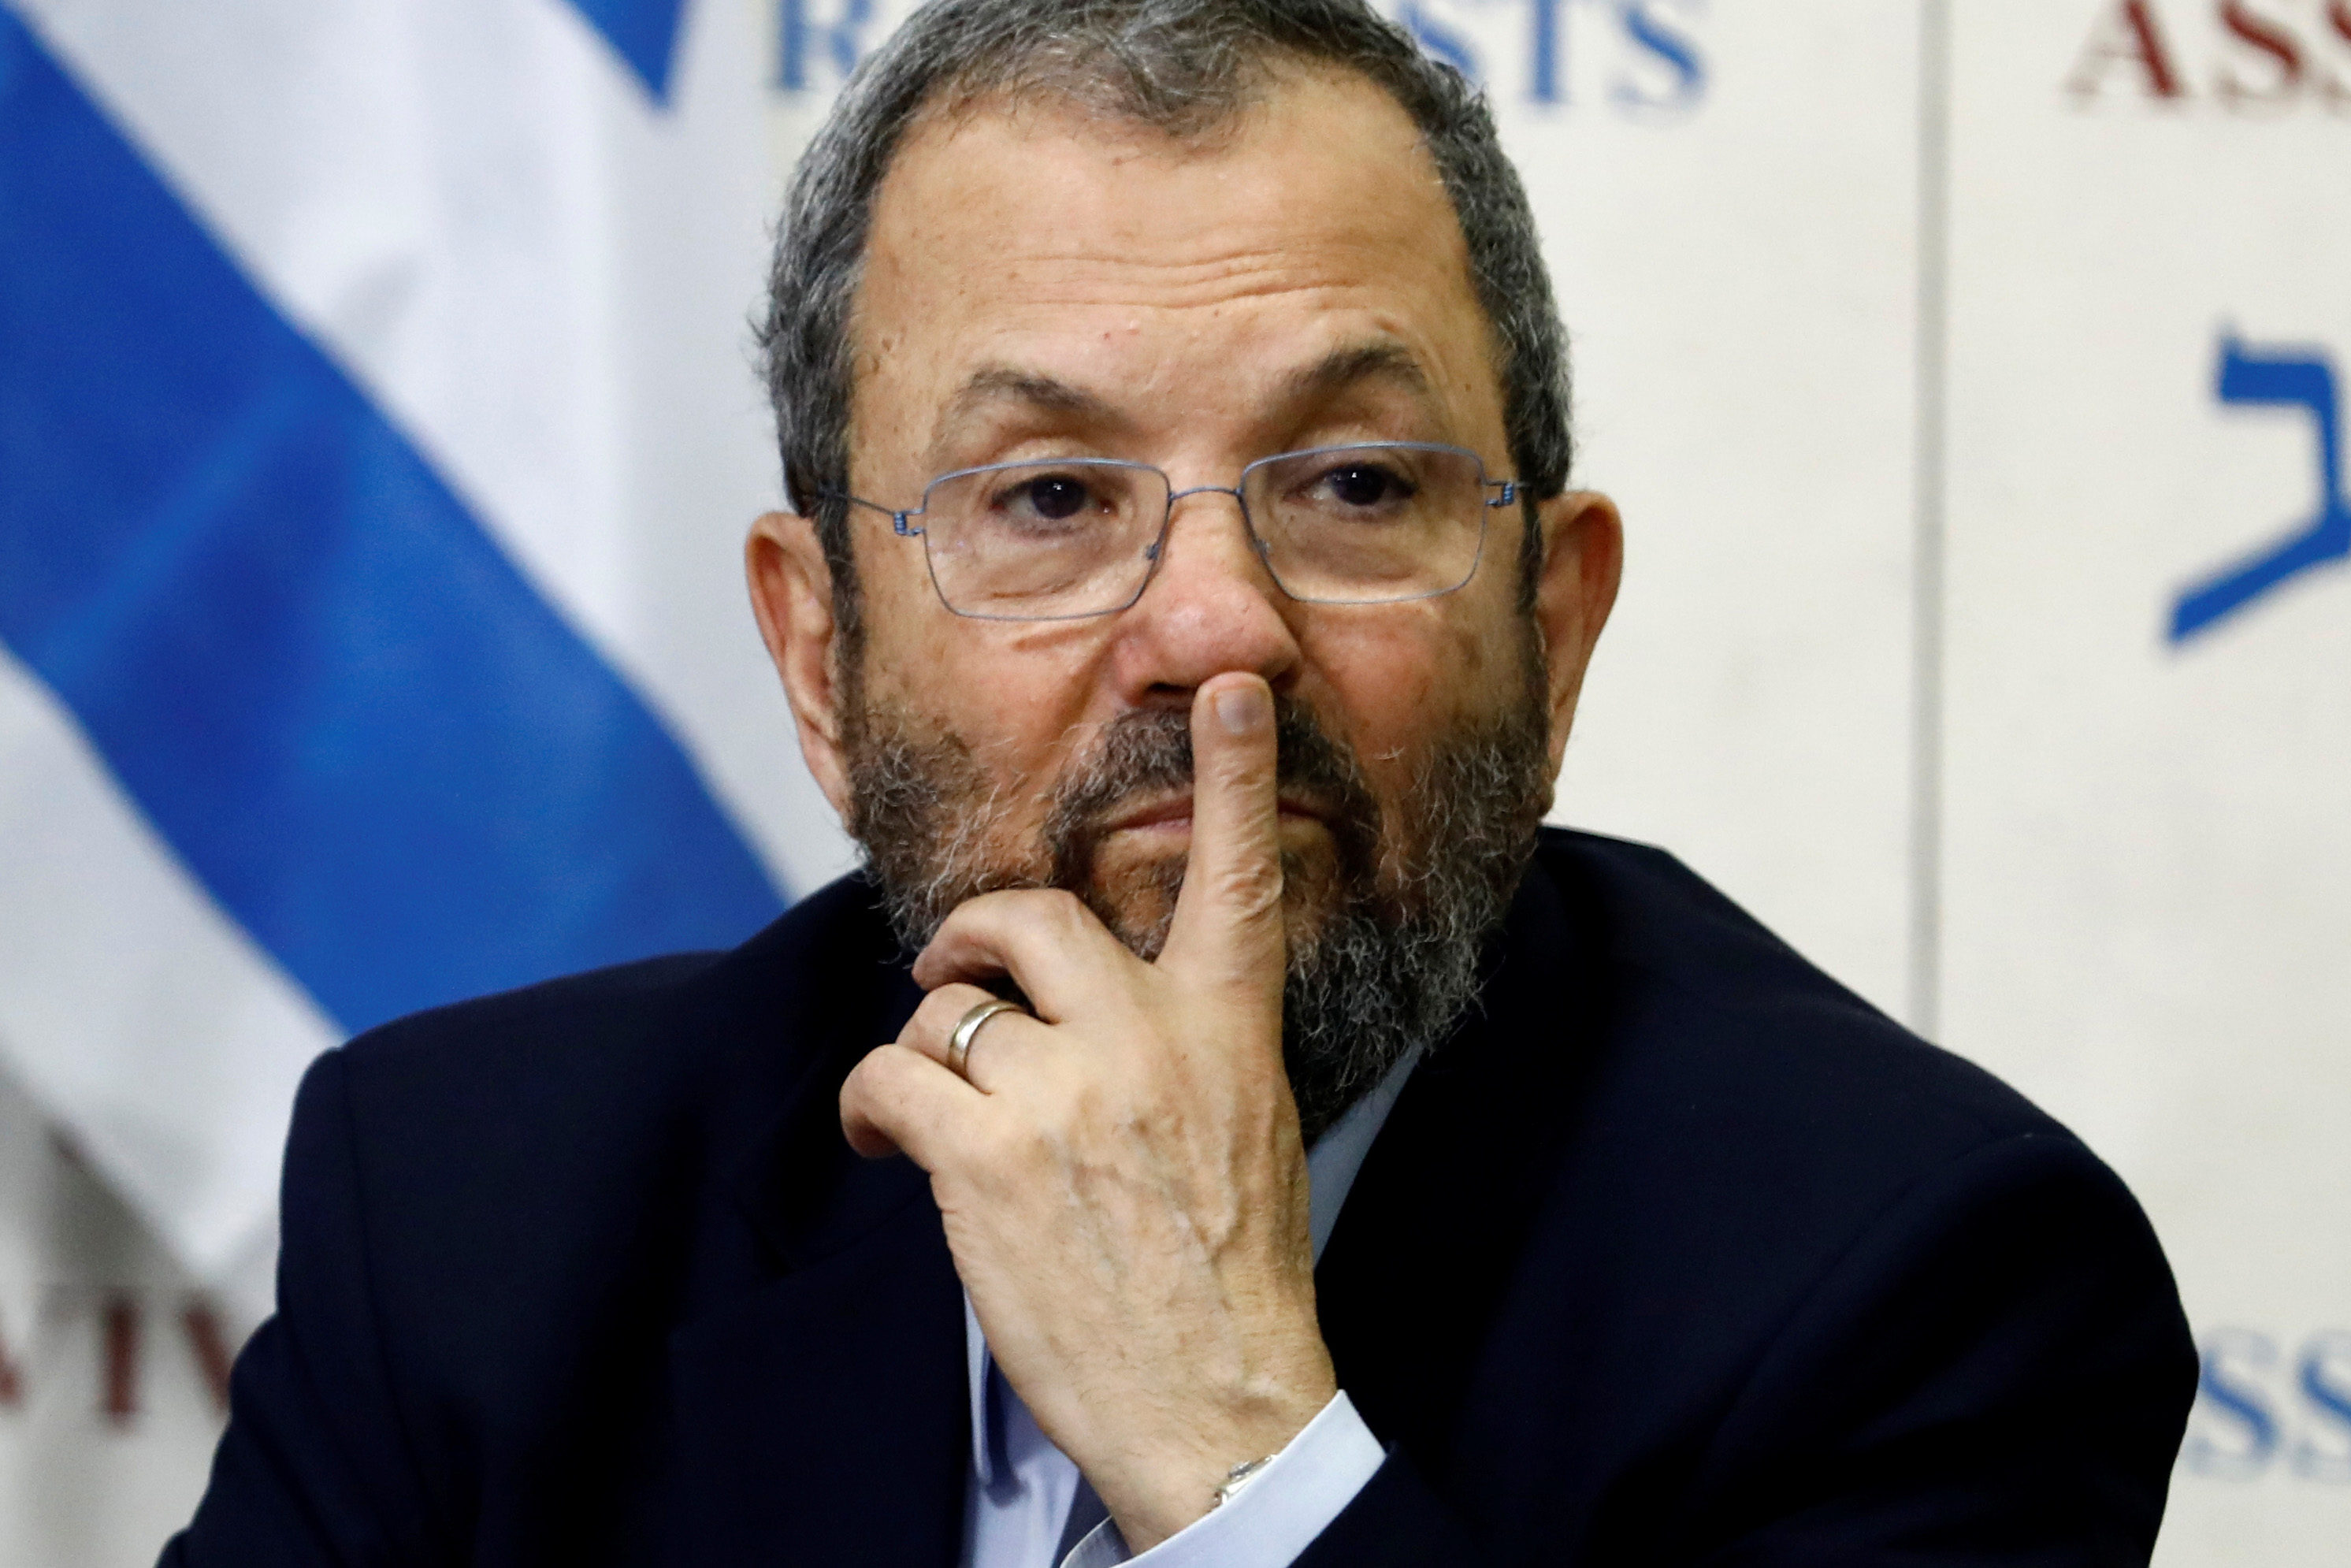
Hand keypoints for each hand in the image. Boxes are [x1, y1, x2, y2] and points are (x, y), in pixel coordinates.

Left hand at [838, 674, 1336, 1549]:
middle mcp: (1149, 1040)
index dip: (1234, 772)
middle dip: (972, 935)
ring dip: (924, 1049)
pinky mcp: (988, 1157)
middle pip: (1032, 917)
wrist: (1218, 1399)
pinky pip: (892, 1076)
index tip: (1228, 686)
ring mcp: (1068, 1094)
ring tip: (925, 1111)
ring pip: (948, 1007)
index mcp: (1229, 1028)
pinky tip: (884, 1141)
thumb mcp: (1249, 1126)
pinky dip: (870, 1105)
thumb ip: (1182, 1043)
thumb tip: (1094, 1005)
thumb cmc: (1231, 1269)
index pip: (1241, 875)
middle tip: (951, 969)